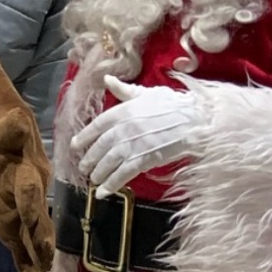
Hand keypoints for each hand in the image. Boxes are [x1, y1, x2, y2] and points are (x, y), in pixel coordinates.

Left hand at [0, 110, 54, 271]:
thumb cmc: (3, 133)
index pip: (30, 192)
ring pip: (32, 245)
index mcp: (30, 175)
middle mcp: (30, 200)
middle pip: (36, 222)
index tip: (33, 218)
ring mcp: (23, 217)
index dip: (31, 207)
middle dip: (40, 241)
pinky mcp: (12, 228)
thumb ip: (11, 128)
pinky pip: (23, 255)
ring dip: (37, 268)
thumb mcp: (8, 125)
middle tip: (45, 259)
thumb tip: (15, 122)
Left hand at [73, 76, 203, 196]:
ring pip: (108, 162)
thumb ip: (124, 90)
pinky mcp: (144, 159)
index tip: (75, 146)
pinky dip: (111, 184)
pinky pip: (123, 174)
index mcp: (122, 111)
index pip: (96, 126)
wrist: (196, 119)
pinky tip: (103, 192)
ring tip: (93, 180)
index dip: (83, 137)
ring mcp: (132, 144)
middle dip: (89, 160)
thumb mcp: (146, 93)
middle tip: (83, 168)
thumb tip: (107, 79)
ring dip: (98, 174)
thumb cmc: (173, 105)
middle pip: (99, 147)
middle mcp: (123, 128)